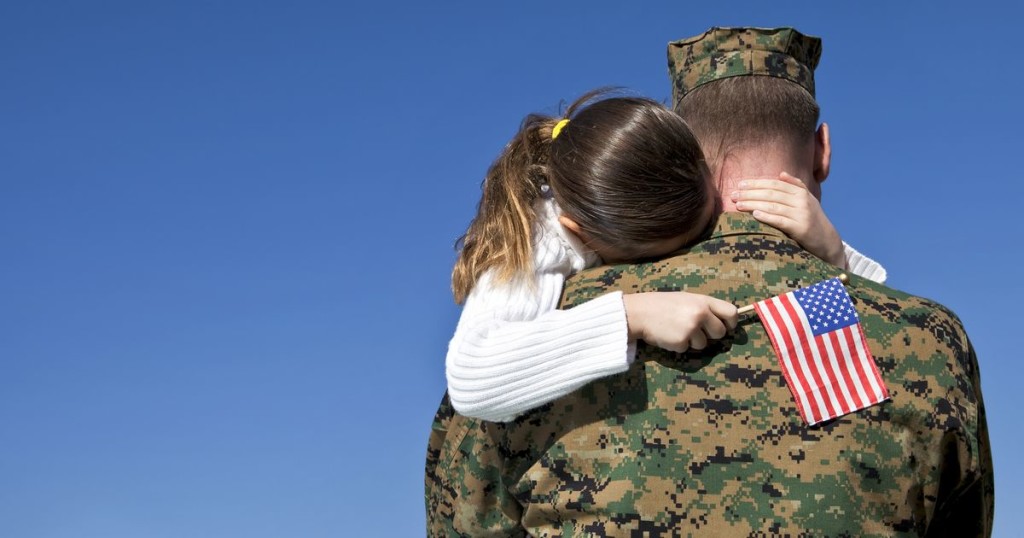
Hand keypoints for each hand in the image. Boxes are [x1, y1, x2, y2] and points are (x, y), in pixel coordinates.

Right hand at [622, 292, 737, 352]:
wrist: (639, 312)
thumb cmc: (663, 305)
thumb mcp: (686, 299)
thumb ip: (704, 308)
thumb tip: (723, 322)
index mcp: (703, 301)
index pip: (731, 312)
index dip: (731, 323)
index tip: (726, 327)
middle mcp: (700, 314)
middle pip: (720, 332)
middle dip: (711, 335)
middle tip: (696, 331)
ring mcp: (691, 328)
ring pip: (704, 344)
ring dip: (693, 341)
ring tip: (677, 330)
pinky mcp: (682, 341)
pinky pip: (688, 349)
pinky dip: (679, 346)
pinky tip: (669, 335)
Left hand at [731, 172, 845, 267]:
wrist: (828, 241)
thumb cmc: (812, 219)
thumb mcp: (807, 200)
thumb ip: (795, 186)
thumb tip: (781, 173)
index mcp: (801, 192)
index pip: (775, 184)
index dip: (756, 183)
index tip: (740, 184)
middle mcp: (802, 201)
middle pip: (771, 194)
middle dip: (750, 193)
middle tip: (733, 195)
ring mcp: (802, 214)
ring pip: (773, 206)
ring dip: (753, 204)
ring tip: (738, 205)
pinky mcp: (801, 229)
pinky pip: (781, 221)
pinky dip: (768, 217)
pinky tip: (755, 214)